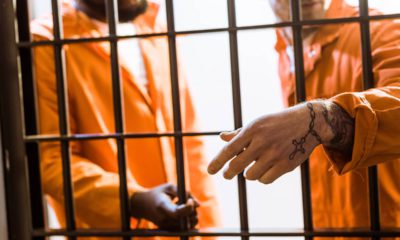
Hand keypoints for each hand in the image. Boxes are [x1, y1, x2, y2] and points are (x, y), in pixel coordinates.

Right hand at [130, 183, 198, 229]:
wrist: (141, 205)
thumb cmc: (157, 193)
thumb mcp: (169, 187)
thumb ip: (184, 193)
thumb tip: (198, 204)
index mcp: (162, 206)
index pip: (178, 212)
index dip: (188, 207)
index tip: (190, 200)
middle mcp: (163, 219)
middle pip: (184, 220)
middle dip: (193, 212)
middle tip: (190, 202)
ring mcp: (164, 226)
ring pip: (186, 226)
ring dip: (191, 216)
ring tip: (185, 207)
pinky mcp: (167, 230)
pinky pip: (182, 229)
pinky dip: (187, 221)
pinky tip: (184, 213)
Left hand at [208, 101, 344, 183]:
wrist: (307, 124)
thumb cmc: (277, 123)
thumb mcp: (258, 123)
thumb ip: (239, 133)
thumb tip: (222, 137)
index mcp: (252, 130)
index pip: (229, 149)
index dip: (218, 162)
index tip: (210, 171)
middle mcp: (262, 142)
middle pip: (237, 165)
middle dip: (228, 173)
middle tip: (226, 174)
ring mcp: (274, 155)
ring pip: (250, 175)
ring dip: (249, 173)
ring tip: (253, 166)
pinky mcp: (285, 165)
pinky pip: (265, 180)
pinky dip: (262, 177)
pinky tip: (265, 170)